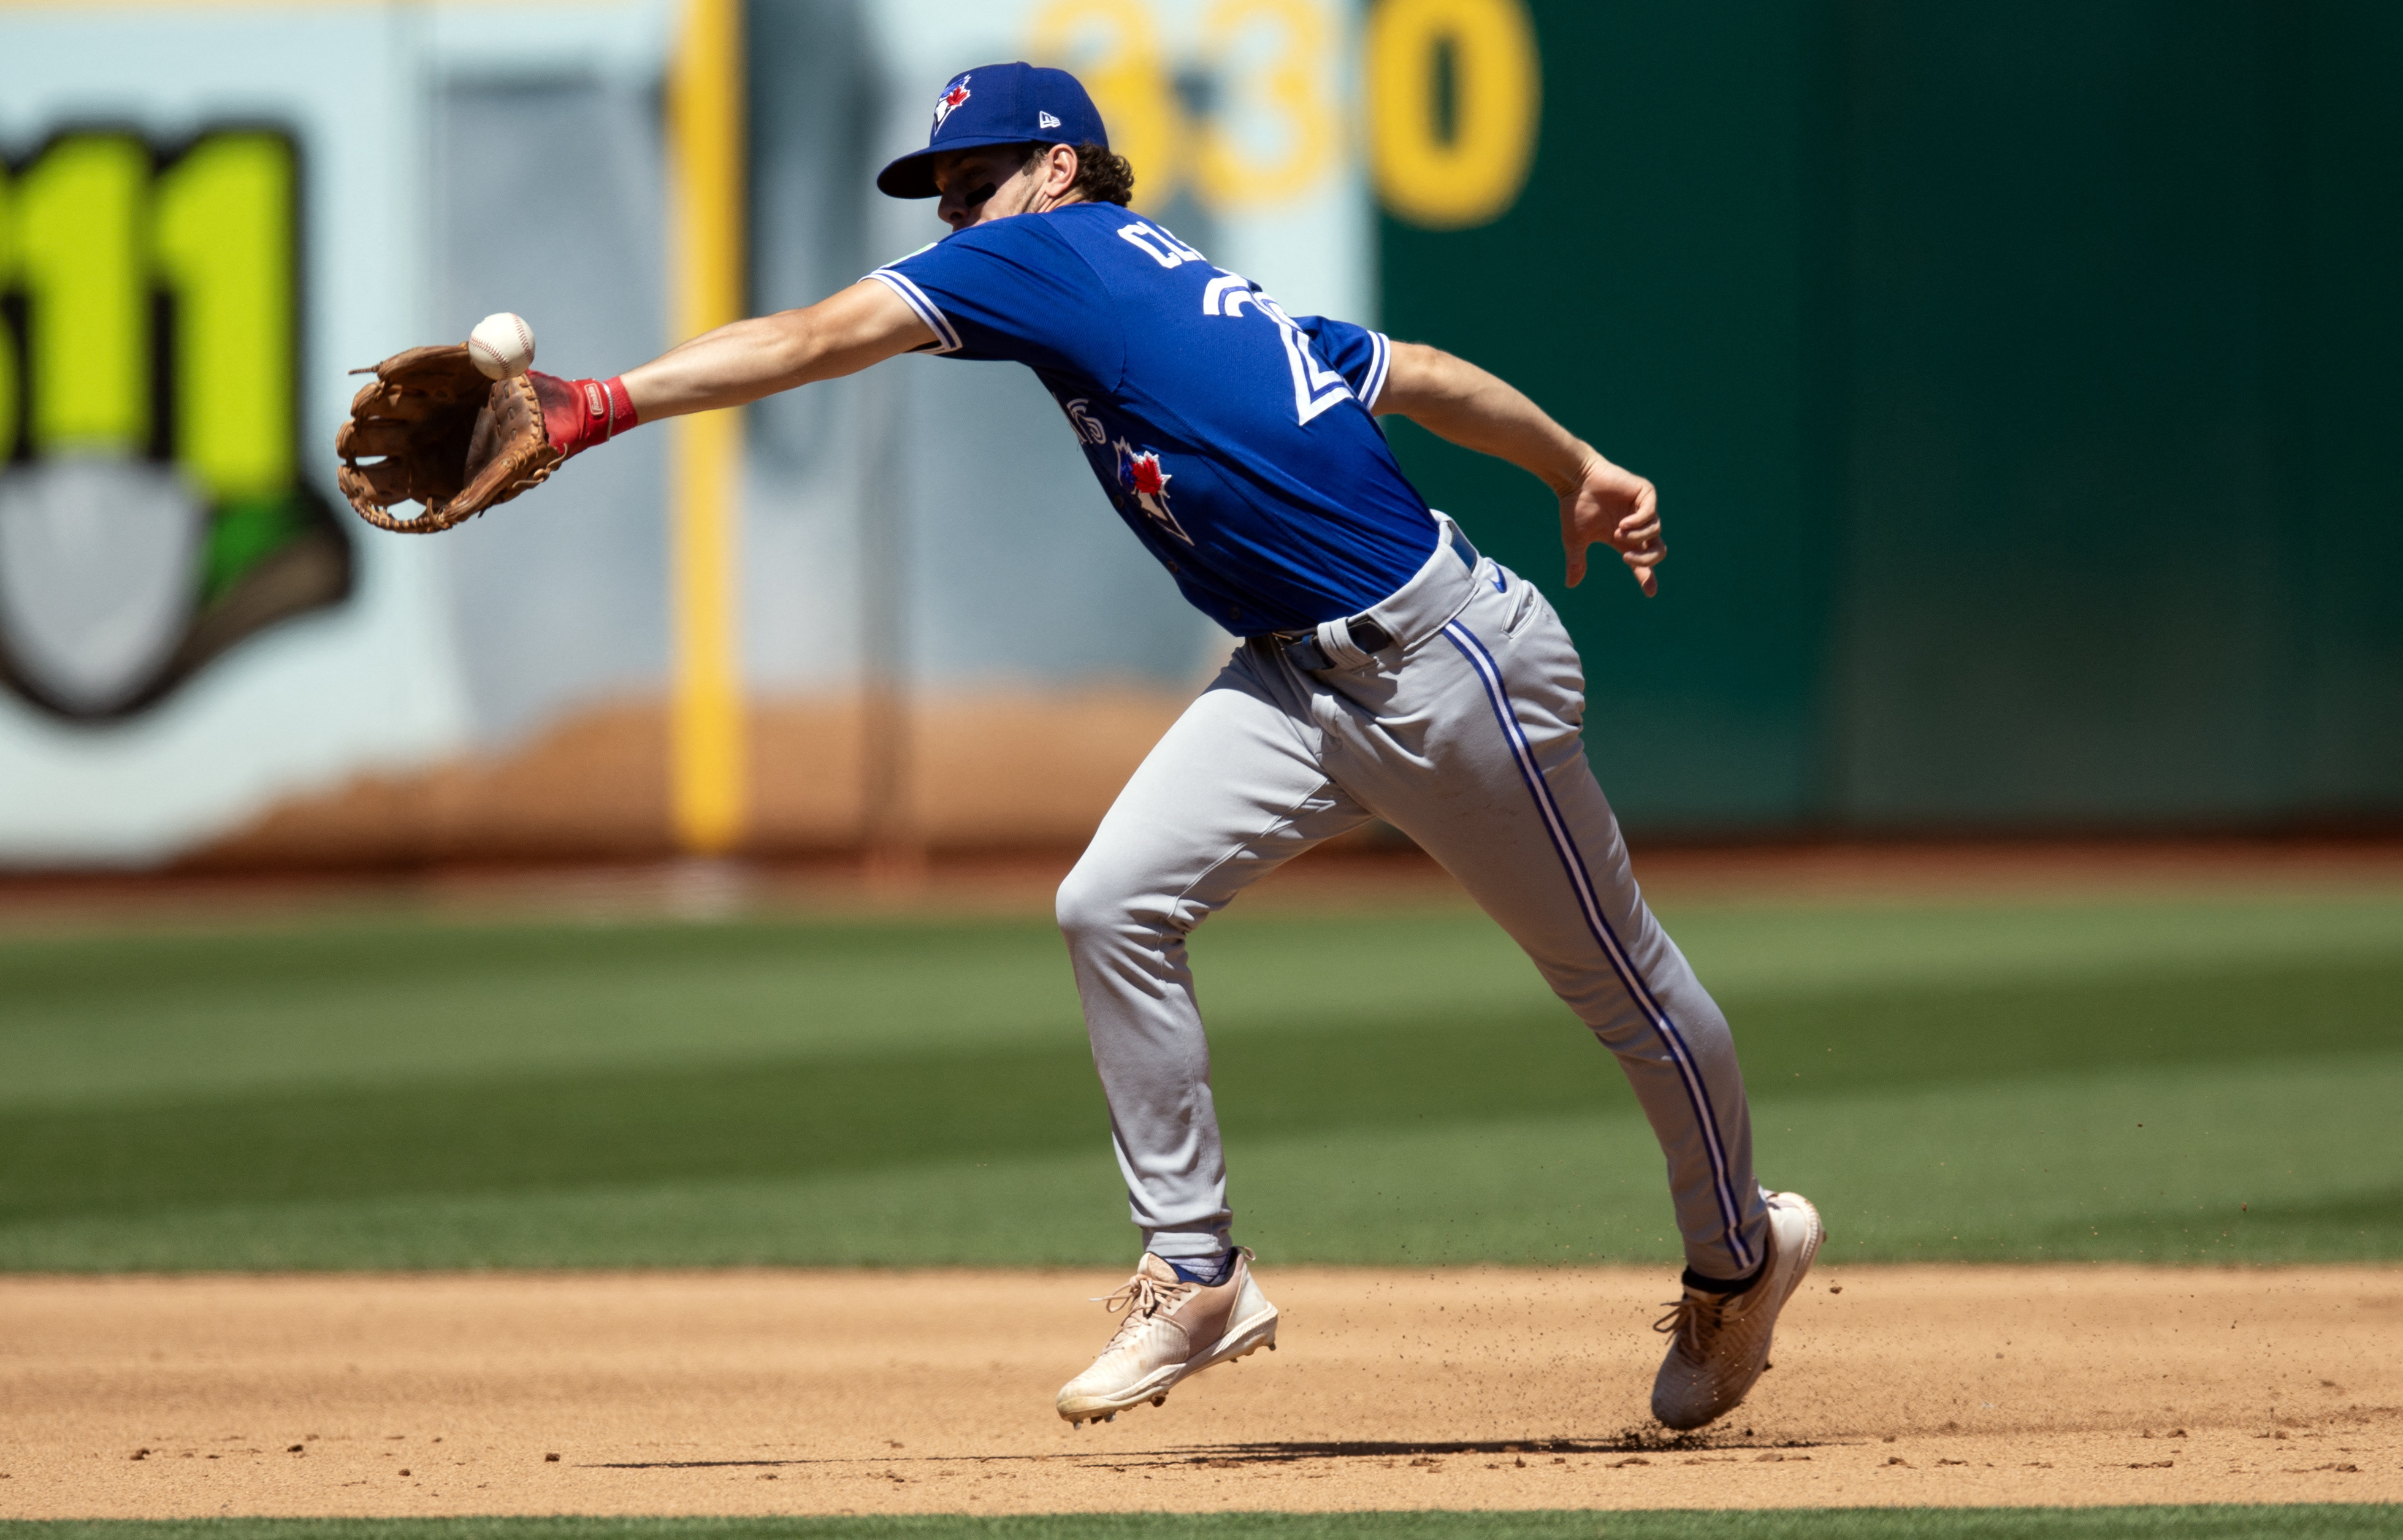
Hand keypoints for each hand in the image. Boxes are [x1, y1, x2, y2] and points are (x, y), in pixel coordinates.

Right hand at [1559, 452, 1661, 595]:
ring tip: (1617, 533)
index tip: (1651, 592)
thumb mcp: (1575, 540)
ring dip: (1636, 538)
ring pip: (1655, 532)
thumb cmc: (1575, 507)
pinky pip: (1651, 514)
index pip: (1642, 563)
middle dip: (1647, 560)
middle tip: (1628, 559)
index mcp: (1625, 540)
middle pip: (1658, 550)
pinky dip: (1639, 523)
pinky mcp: (1645, 494)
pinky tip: (1622, 523)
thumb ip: (1576, 562)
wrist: (1575, 480)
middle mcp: (1638, 526)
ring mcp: (1643, 509)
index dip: (1647, 577)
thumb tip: (1571, 585)